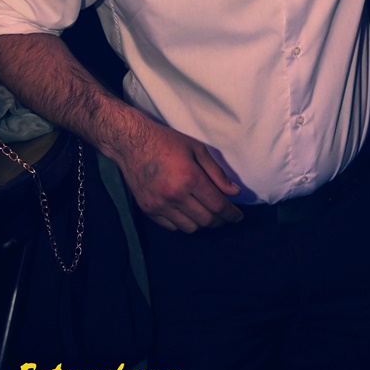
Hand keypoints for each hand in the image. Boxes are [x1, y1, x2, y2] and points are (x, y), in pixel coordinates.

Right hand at [115, 116, 243, 232]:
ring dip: (202, 223)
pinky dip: (183, 223)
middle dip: (219, 220)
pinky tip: (187, 213)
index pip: (218, 205)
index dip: (231, 214)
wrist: (132, 143)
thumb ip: (217, 173)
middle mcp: (175, 195)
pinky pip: (172, 227)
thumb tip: (235, 192)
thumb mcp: (197, 149)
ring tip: (205, 213)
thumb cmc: (167, 141)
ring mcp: (160, 205)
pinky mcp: (148, 210)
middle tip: (224, 215)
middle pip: (206, 220)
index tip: (238, 217)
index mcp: (190, 178)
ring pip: (190, 227)